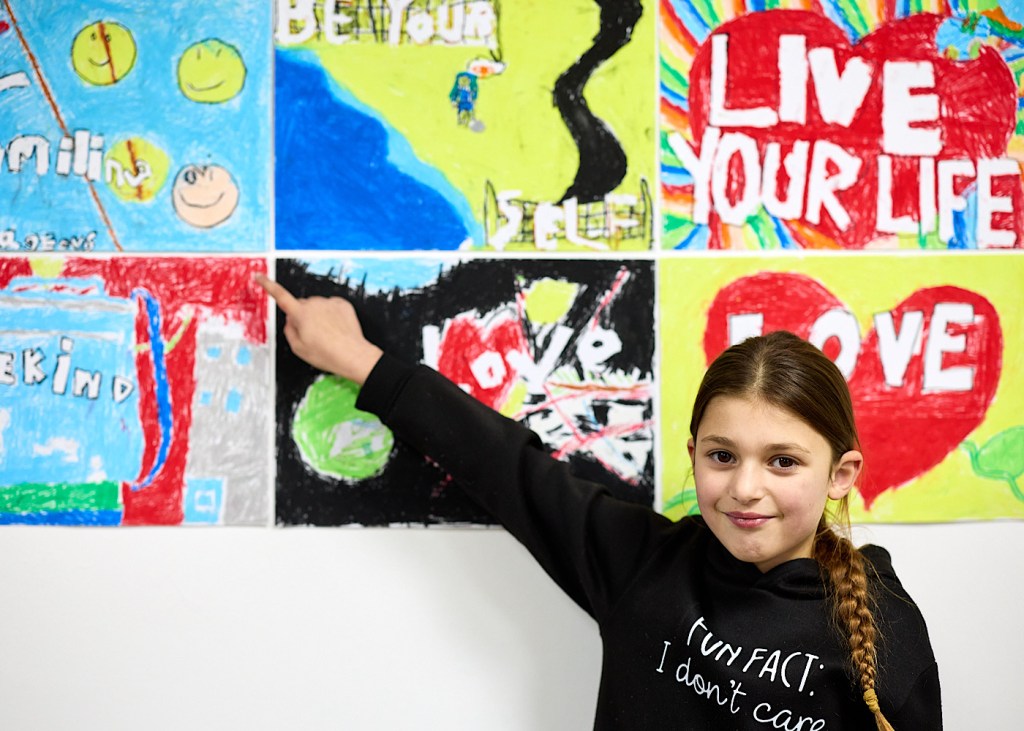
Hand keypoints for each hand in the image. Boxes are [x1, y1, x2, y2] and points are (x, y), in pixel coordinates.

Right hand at [255, 274, 382, 384]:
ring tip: (326, 334)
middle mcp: (314, 304)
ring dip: (318, 316)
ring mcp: (329, 303)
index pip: (280, 296)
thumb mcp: (298, 348)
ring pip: (317, 306)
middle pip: (301, 305)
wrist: (353, 355)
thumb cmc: (326, 354)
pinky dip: (331, 315)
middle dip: (302, 316)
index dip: (268, 285)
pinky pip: (331, 306)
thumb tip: (290, 320)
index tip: (260, 276)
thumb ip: (289, 330)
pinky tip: (335, 328)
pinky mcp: (342, 304)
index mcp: (300, 314)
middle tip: (311, 334)